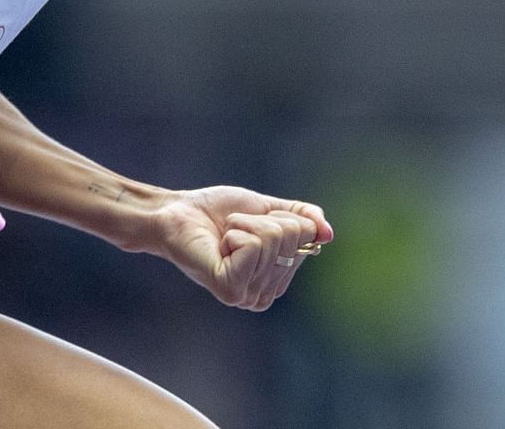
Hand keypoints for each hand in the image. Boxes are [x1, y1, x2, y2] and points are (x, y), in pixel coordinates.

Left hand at [150, 186, 333, 311]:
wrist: (177, 213)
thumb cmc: (218, 212)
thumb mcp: (267, 210)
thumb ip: (301, 219)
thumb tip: (327, 233)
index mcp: (277, 279)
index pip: (308, 237)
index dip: (281, 219)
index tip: (253, 225)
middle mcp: (266, 295)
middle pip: (293, 237)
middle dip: (263, 221)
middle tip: (235, 229)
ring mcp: (248, 295)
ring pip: (273, 238)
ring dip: (245, 225)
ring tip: (225, 237)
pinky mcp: (231, 289)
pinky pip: (253, 245)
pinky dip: (235, 233)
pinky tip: (219, 245)